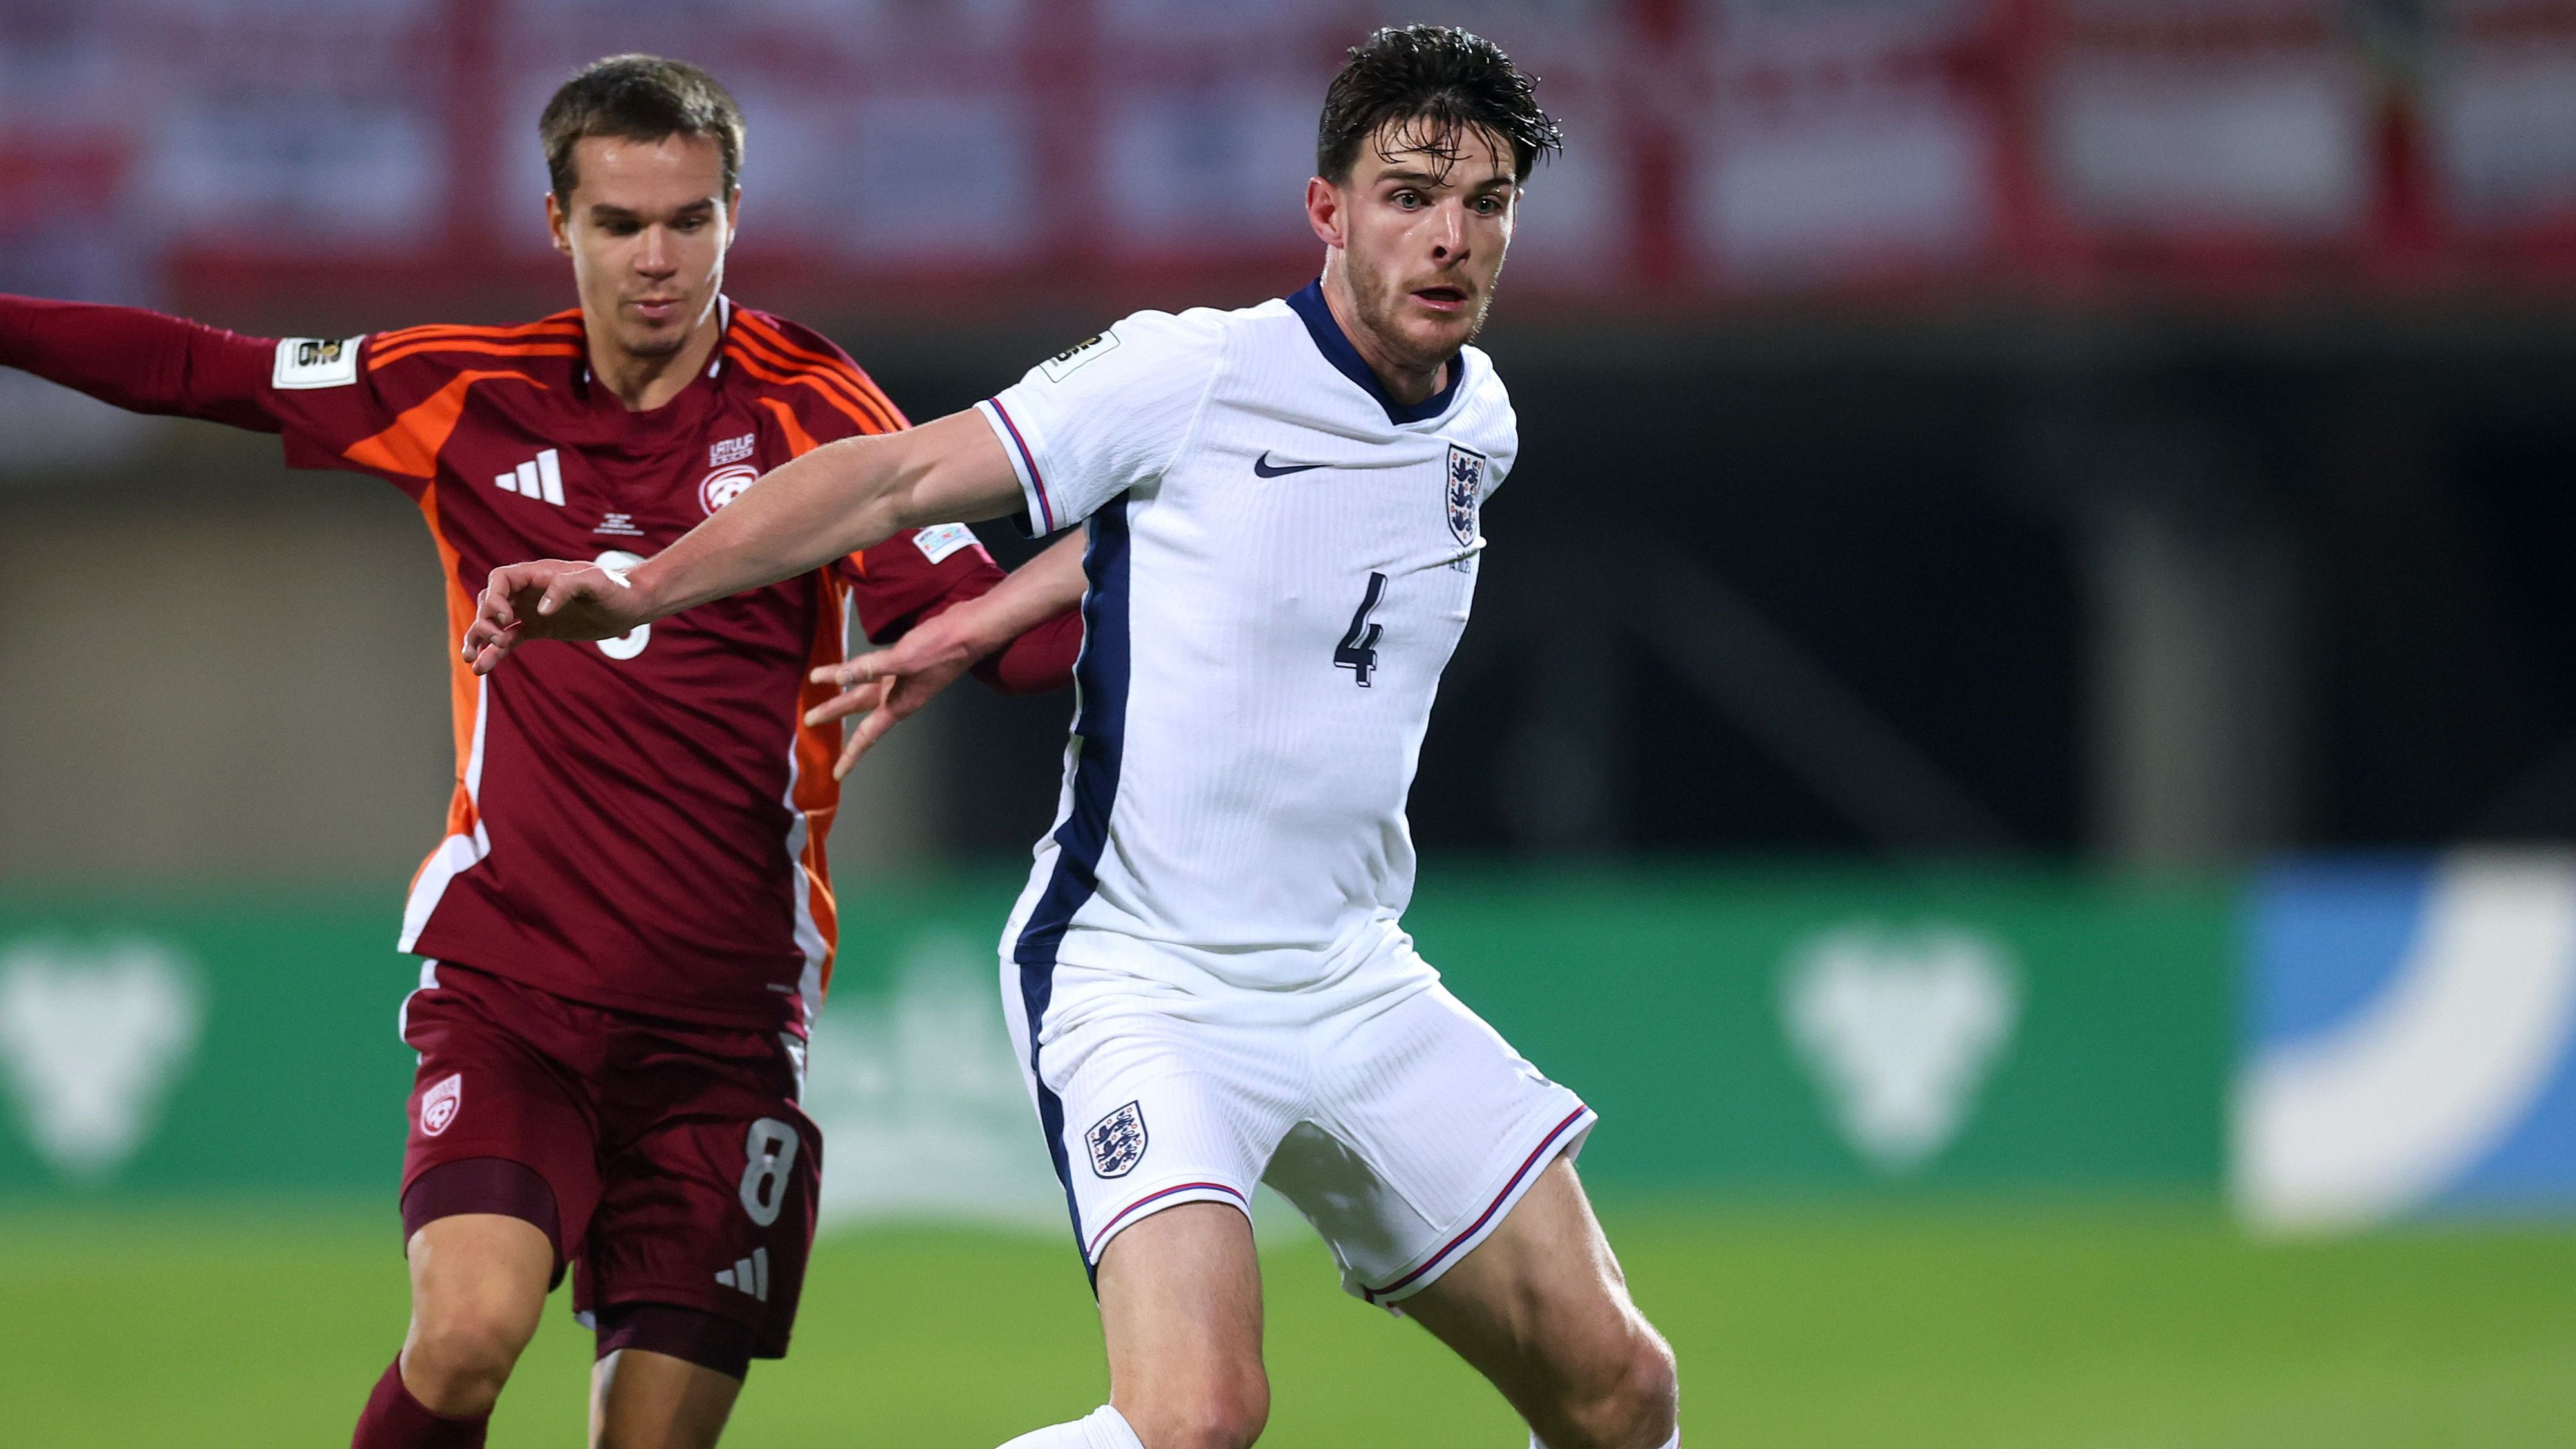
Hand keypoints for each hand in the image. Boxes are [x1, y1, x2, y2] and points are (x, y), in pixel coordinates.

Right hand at [462, 559, 650, 674]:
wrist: (632, 604)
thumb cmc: (617, 588)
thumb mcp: (597, 582)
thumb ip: (567, 587)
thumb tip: (540, 609)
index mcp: (539, 574)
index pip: (501, 579)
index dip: (494, 597)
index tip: (506, 618)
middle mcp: (530, 591)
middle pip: (490, 601)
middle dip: (485, 621)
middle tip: (498, 641)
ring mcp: (532, 610)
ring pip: (494, 622)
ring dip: (479, 638)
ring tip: (470, 659)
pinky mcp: (539, 628)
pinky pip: (510, 639)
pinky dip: (494, 653)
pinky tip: (481, 668)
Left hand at [805, 605, 991, 779]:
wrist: (970, 631)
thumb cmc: (941, 649)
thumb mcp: (903, 660)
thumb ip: (870, 669)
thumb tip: (841, 678)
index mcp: (898, 703)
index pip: (867, 734)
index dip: (851, 755)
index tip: (837, 773)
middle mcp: (898, 695)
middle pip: (858, 707)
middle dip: (833, 712)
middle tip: (809, 720)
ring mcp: (902, 678)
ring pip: (864, 686)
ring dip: (842, 686)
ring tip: (819, 681)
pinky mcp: (905, 661)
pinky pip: (873, 670)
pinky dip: (859, 669)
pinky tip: (853, 666)